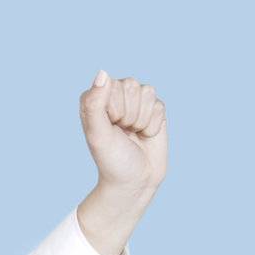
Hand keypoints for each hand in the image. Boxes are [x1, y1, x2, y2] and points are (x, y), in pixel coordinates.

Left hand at [79, 71, 167, 196]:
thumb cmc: (111, 159)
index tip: (109, 127)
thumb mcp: (98, 134)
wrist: (134, 181)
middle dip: (129, 114)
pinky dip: (153, 124)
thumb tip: (103, 73)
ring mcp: (135, 102)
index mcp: (94, 100)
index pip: (111, 85)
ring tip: (132, 134)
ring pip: (148, 92)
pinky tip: (144, 135)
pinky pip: (160, 105)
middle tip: (122, 132)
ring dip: (141, 119)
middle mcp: (114, 96)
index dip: (114, 109)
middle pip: (132, 85)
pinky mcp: (153, 109)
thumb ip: (95, 104)